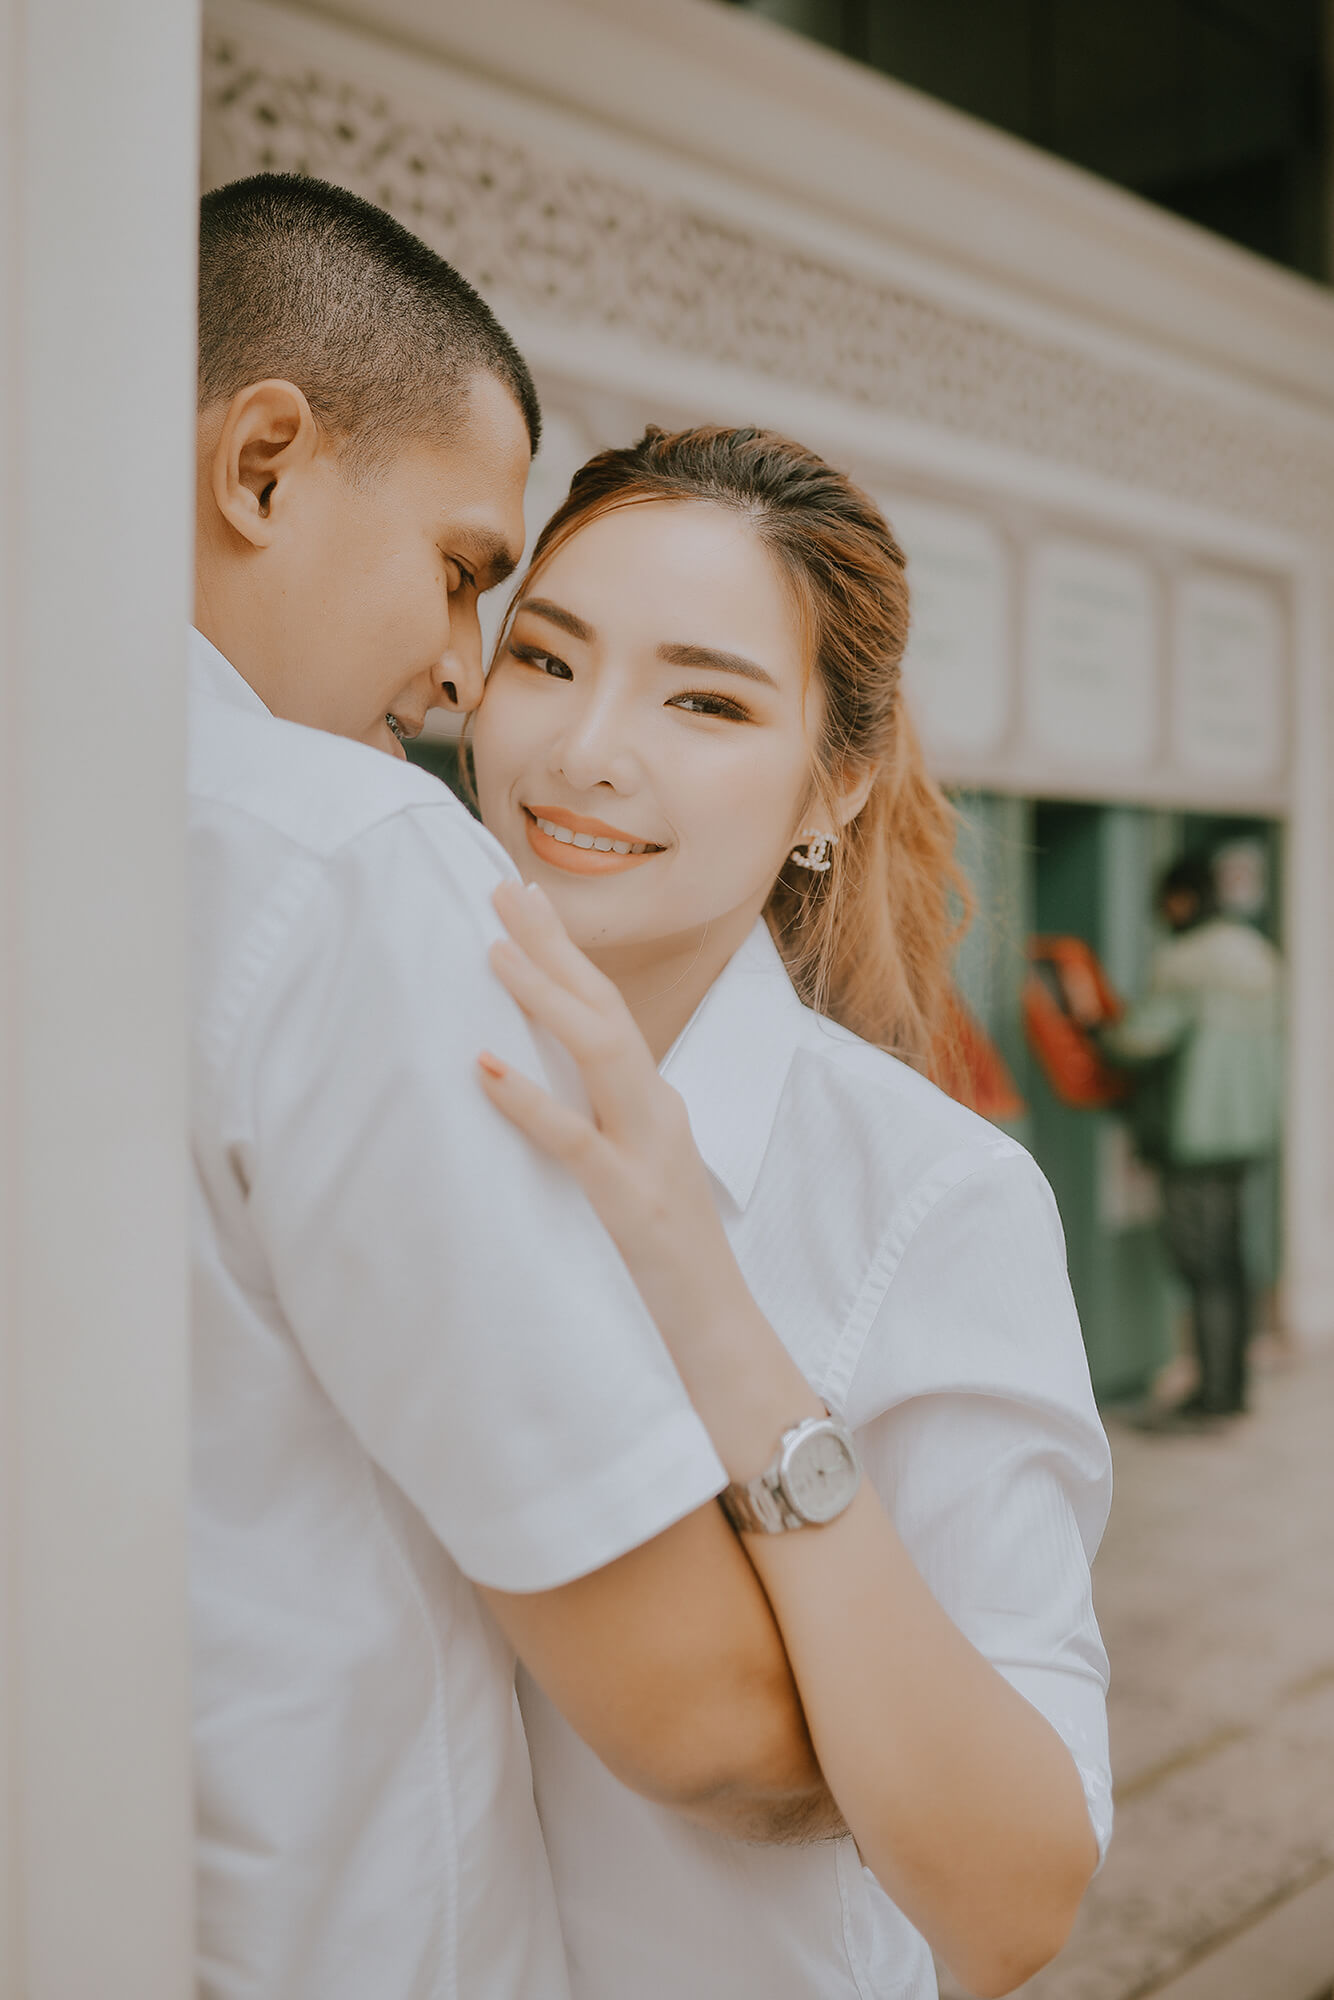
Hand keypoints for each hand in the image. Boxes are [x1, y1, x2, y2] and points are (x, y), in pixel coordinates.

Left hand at [478, 880, 820, 1475]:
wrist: (719, 1337)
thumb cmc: (668, 1261)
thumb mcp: (634, 1174)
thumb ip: (600, 1124)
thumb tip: (539, 1083)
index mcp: (655, 1104)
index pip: (609, 1010)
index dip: (565, 954)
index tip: (523, 902)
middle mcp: (658, 1112)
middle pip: (606, 1009)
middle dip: (554, 946)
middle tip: (501, 888)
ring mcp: (650, 1152)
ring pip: (601, 1053)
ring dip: (545, 996)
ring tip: (493, 951)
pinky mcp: (631, 1202)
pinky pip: (576, 1139)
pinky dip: (528, 1100)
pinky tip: (484, 1068)